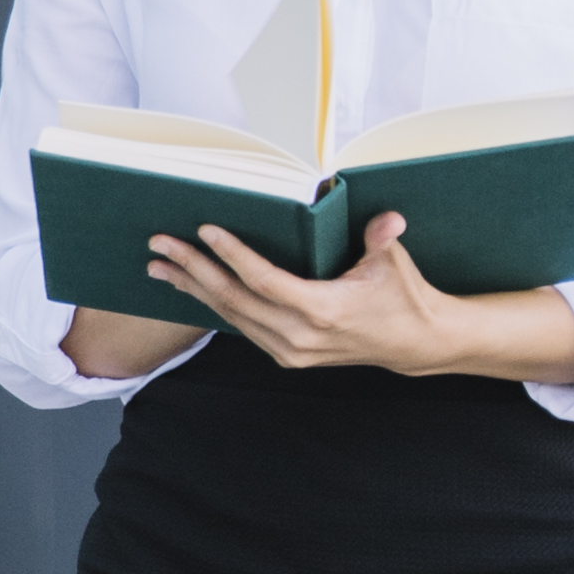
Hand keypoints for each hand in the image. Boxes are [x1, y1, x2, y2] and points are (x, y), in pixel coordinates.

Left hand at [140, 214, 573, 384]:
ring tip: (160, 265)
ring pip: (231, 316)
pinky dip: (214, 303)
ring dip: (193, 288)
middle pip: (234, 299)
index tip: (205, 230)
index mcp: (322, 311)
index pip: (263, 281)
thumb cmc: (402, 296)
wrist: (413, 344)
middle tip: (160, 245)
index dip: (232, 255)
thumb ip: (382, 239)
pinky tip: (192, 286)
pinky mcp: (286, 355)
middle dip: (192, 270)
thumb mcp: (394, 264)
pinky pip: (242, 326)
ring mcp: (290, 350)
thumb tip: (388, 218)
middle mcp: (299, 337)